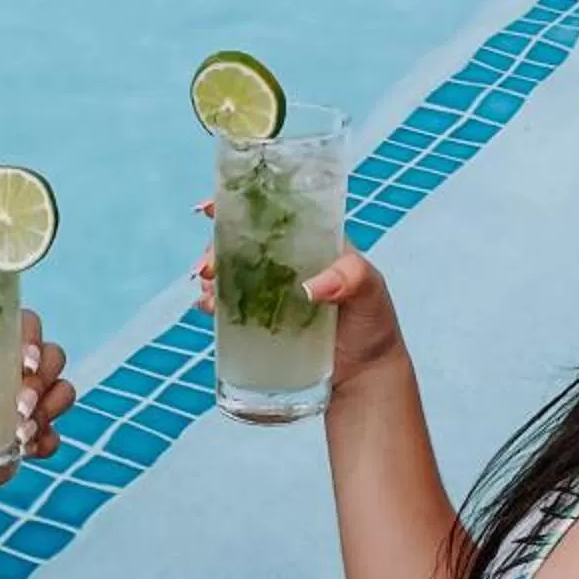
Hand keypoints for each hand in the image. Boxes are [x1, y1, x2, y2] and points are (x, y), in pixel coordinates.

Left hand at [0, 311, 74, 493]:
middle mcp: (19, 368)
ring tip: (20, 434)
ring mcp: (30, 401)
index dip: (33, 339)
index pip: (27, 326)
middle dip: (42, 383)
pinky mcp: (30, 433)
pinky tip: (30, 450)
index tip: (23, 361)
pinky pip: (53, 435)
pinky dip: (46, 442)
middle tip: (18, 407)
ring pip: (62, 392)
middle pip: (53, 359)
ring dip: (48, 411)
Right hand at [194, 222, 410, 390]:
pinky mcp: (263, 319)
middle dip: (216, 246)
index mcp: (313, 241)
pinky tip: (206, 307)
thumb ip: (350, 278)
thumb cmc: (372, 324)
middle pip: (243, 242)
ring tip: (206, 287)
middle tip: (207, 267)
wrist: (363, 373)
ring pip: (233, 271)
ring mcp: (273, 291)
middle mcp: (289, 261)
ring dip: (212, 275)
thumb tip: (311, 287)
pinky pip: (232, 304)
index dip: (240, 206)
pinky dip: (214, 302)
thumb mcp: (370, 292)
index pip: (273, 215)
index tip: (211, 208)